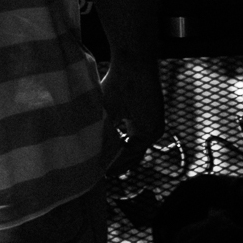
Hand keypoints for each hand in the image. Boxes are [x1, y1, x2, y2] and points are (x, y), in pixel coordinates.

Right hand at [100, 62, 163, 176]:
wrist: (133, 67)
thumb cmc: (117, 82)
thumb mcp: (106, 110)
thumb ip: (103, 129)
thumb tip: (87, 147)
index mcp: (137, 124)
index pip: (126, 147)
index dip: (113, 157)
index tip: (99, 167)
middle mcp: (147, 129)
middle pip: (131, 154)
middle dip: (116, 165)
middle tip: (100, 175)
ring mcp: (153, 130)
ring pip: (134, 154)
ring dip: (118, 162)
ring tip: (102, 171)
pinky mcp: (154, 128)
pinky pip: (137, 149)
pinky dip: (122, 155)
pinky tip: (109, 160)